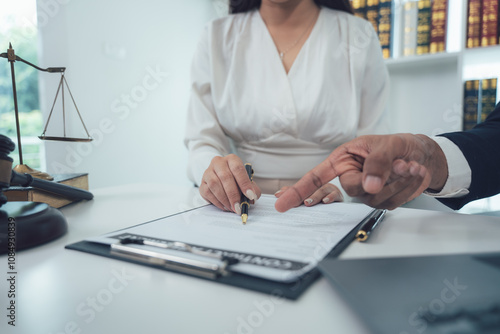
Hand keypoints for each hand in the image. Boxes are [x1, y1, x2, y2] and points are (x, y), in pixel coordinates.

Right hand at [200, 154, 259, 213]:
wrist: (220, 178)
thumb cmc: (236, 180)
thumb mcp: (247, 182)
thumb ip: (252, 189)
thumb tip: (252, 198)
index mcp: (232, 159)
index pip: (238, 168)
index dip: (244, 183)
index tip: (250, 195)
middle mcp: (219, 162)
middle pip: (225, 177)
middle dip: (233, 195)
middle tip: (239, 207)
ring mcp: (208, 172)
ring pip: (214, 184)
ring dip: (224, 199)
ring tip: (232, 208)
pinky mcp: (202, 182)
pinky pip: (208, 192)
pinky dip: (217, 202)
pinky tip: (225, 206)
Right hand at [275, 134, 447, 211]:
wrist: (421, 155)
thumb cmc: (397, 145)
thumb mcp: (385, 145)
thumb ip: (376, 164)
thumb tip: (369, 186)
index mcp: (342, 161)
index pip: (315, 178)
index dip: (298, 191)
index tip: (282, 203)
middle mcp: (351, 178)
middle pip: (352, 190)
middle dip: (379, 178)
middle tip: (401, 163)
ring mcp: (366, 193)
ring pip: (376, 198)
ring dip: (400, 181)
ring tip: (411, 164)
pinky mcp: (383, 202)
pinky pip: (393, 202)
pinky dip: (409, 186)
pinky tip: (415, 172)